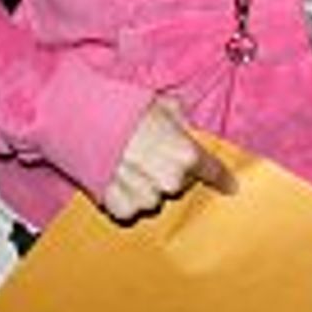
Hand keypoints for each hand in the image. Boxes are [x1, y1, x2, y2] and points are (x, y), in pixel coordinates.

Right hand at [101, 96, 236, 222]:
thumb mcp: (162, 103)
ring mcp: (145, 197)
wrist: (80, 118)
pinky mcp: (120, 207)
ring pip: (154, 198)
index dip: (222, 179)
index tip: (231, 186)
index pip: (212, 171)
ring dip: (145, 186)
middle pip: (179, 184)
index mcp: (186, 154)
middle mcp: (170, 180)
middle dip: (168, 171)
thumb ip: (180, 121)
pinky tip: (114, 178)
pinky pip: (131, 208)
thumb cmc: (122, 106)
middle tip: (149, 152)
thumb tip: (184, 126)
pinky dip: (124, 197)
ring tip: (126, 163)